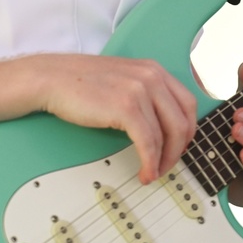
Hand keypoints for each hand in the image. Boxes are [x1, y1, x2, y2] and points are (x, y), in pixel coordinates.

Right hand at [37, 54, 197, 184]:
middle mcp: (152, 76)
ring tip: (152, 172)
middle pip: (183, 121)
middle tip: (167, 164)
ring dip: (164, 161)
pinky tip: (144, 172)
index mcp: (154, 69)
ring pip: (169, 134)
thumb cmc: (83, 83)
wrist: (53, 78)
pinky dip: (150, 162)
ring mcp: (140, 90)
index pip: (188, 103)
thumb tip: (163, 125)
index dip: (188, 130)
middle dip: (179, 149)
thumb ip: (146, 93)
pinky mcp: (126, 107)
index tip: (180, 146)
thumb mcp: (125, 79)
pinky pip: (148, 143)